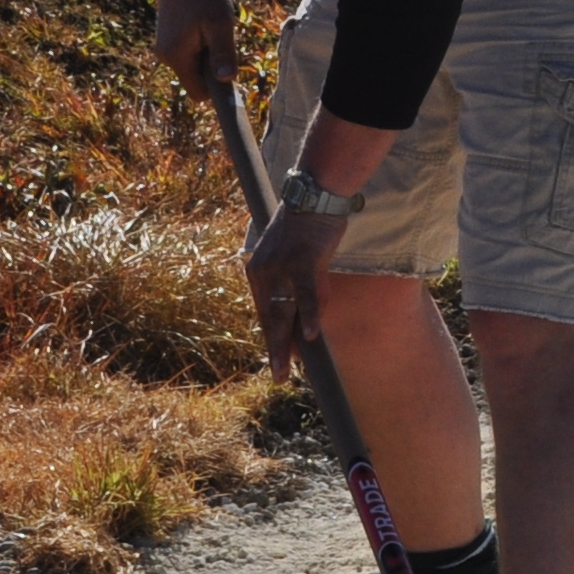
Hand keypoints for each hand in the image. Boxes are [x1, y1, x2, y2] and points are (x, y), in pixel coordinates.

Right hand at [153, 0, 237, 94]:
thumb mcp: (220, 25)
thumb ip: (223, 54)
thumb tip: (225, 80)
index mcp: (176, 56)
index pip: (198, 92)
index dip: (217, 89)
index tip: (230, 70)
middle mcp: (166, 56)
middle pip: (197, 79)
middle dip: (213, 68)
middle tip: (221, 39)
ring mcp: (165, 47)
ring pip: (194, 65)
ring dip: (208, 54)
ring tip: (212, 28)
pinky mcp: (168, 38)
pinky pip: (190, 53)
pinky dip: (201, 44)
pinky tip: (204, 24)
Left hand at [242, 202, 346, 380]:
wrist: (315, 196)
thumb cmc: (310, 230)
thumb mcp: (298, 262)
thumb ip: (298, 291)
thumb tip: (308, 324)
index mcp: (258, 272)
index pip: (265, 313)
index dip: (273, 339)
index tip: (280, 361)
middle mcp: (263, 271)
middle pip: (269, 318)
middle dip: (275, 350)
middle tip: (278, 377)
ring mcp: (280, 267)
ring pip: (282, 312)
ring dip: (285, 343)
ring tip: (287, 368)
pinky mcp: (301, 261)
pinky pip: (305, 294)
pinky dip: (310, 315)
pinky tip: (312, 335)